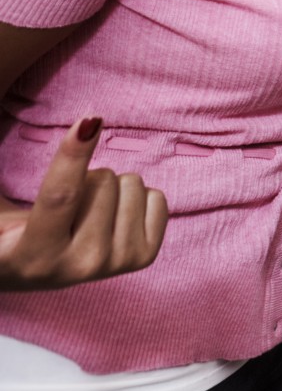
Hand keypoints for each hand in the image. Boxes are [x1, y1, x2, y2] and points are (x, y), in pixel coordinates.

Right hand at [0, 117, 168, 291]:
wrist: (38, 269)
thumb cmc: (14, 232)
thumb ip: (2, 181)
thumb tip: (43, 129)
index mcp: (32, 255)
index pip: (61, 196)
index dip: (73, 156)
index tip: (88, 121)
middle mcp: (78, 265)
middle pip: (104, 179)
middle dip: (86, 176)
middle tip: (67, 206)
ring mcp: (115, 264)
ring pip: (131, 184)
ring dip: (110, 188)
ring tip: (85, 214)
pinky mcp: (144, 256)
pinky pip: (157, 197)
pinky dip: (136, 198)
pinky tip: (112, 220)